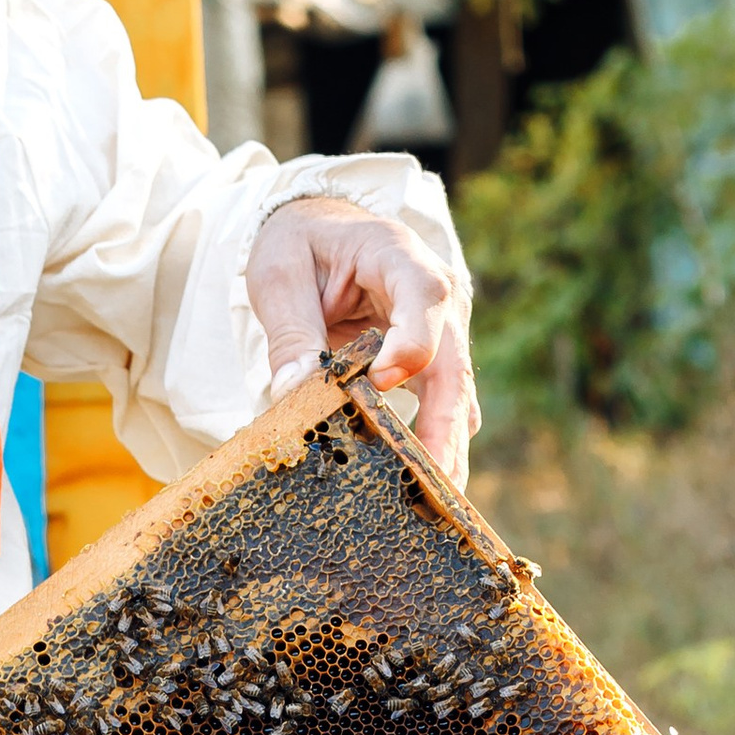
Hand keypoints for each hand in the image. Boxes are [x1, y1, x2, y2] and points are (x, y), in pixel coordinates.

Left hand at [247, 175, 478, 490]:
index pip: (425, 296)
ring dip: (447, 447)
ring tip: (438, 503)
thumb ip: (289, 332)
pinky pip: (441, 407)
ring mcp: (441, 331)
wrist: (317, 231)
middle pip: (452, 361)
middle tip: (434, 479)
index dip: (412, 342)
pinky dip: (433, 445)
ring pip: (456, 394)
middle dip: (444, 424)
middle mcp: (435, 295)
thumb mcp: (278, 275)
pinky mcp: (432, 362)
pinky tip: (421, 489)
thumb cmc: (298, 245)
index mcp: (398, 254)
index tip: (382, 383)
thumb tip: (292, 393)